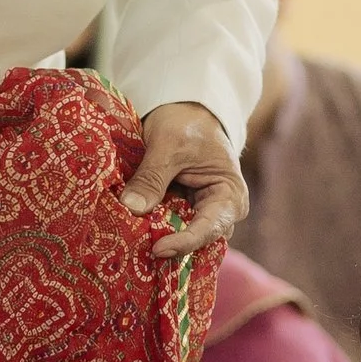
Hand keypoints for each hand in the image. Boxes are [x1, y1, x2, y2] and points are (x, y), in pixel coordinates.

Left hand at [122, 100, 247, 258]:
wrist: (186, 111)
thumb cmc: (188, 124)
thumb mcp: (169, 144)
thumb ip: (152, 177)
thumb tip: (131, 208)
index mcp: (230, 197)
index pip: (210, 228)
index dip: (185, 242)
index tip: (157, 249)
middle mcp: (219, 213)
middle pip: (197, 241)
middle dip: (171, 247)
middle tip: (139, 249)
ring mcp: (198, 215)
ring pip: (180, 238)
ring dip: (158, 239)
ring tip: (132, 245)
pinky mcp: (180, 214)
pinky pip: (167, 229)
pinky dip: (151, 230)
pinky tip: (130, 234)